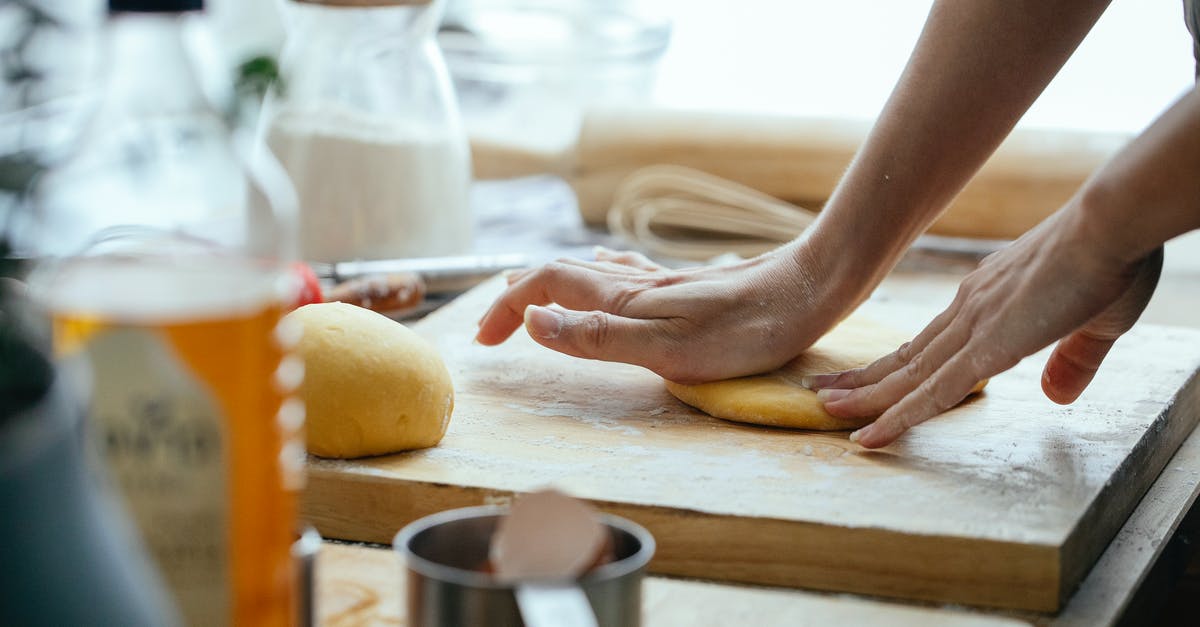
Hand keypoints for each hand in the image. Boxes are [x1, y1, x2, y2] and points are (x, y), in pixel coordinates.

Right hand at [475, 245, 858, 382]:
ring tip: (531, 298)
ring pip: (588, 273)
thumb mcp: (668, 348)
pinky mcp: (688, 285)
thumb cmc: (747, 329)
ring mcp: (662, 281)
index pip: (544, 288)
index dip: (507, 310)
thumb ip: (598, 337)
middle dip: (519, 297)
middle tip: (495, 328)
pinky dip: (594, 276)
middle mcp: (635, 283)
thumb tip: (532, 320)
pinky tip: (607, 274)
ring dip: (550, 285)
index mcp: (624, 299)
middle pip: (558, 275)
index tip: (484, 343)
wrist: (811, 288)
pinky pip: (623, 273)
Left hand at [806, 203, 1162, 447]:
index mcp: (986, 300)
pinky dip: (897, 417)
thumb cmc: (1111, 261)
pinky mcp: (988, 347)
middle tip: (822, 392)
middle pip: (906, 357)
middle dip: (863, 379)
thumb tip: (1056, 394)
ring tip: (825, 410)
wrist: (1112, 225)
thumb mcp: (1093, 323)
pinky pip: (932, 394)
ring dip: (865, 398)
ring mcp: (972, 327)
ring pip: (907, 376)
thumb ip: (1072, 359)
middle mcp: (968, 311)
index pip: (931, 342)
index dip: (897, 364)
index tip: (866, 375)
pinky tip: (869, 436)